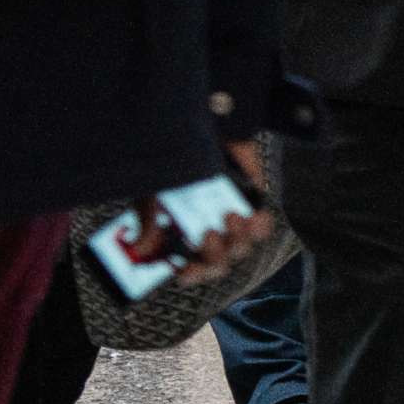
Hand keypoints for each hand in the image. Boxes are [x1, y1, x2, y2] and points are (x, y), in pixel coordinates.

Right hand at [139, 138, 275, 286]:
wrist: (198, 129)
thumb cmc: (171, 164)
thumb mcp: (154, 191)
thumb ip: (150, 219)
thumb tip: (141, 246)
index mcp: (184, 237)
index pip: (192, 269)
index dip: (191, 275)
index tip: (185, 269)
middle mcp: (209, 233)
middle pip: (219, 264)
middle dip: (215, 256)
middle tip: (209, 234)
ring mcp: (232, 220)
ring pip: (241, 248)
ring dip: (237, 240)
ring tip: (231, 217)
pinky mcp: (253, 205)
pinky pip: (262, 227)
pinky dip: (260, 227)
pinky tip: (255, 218)